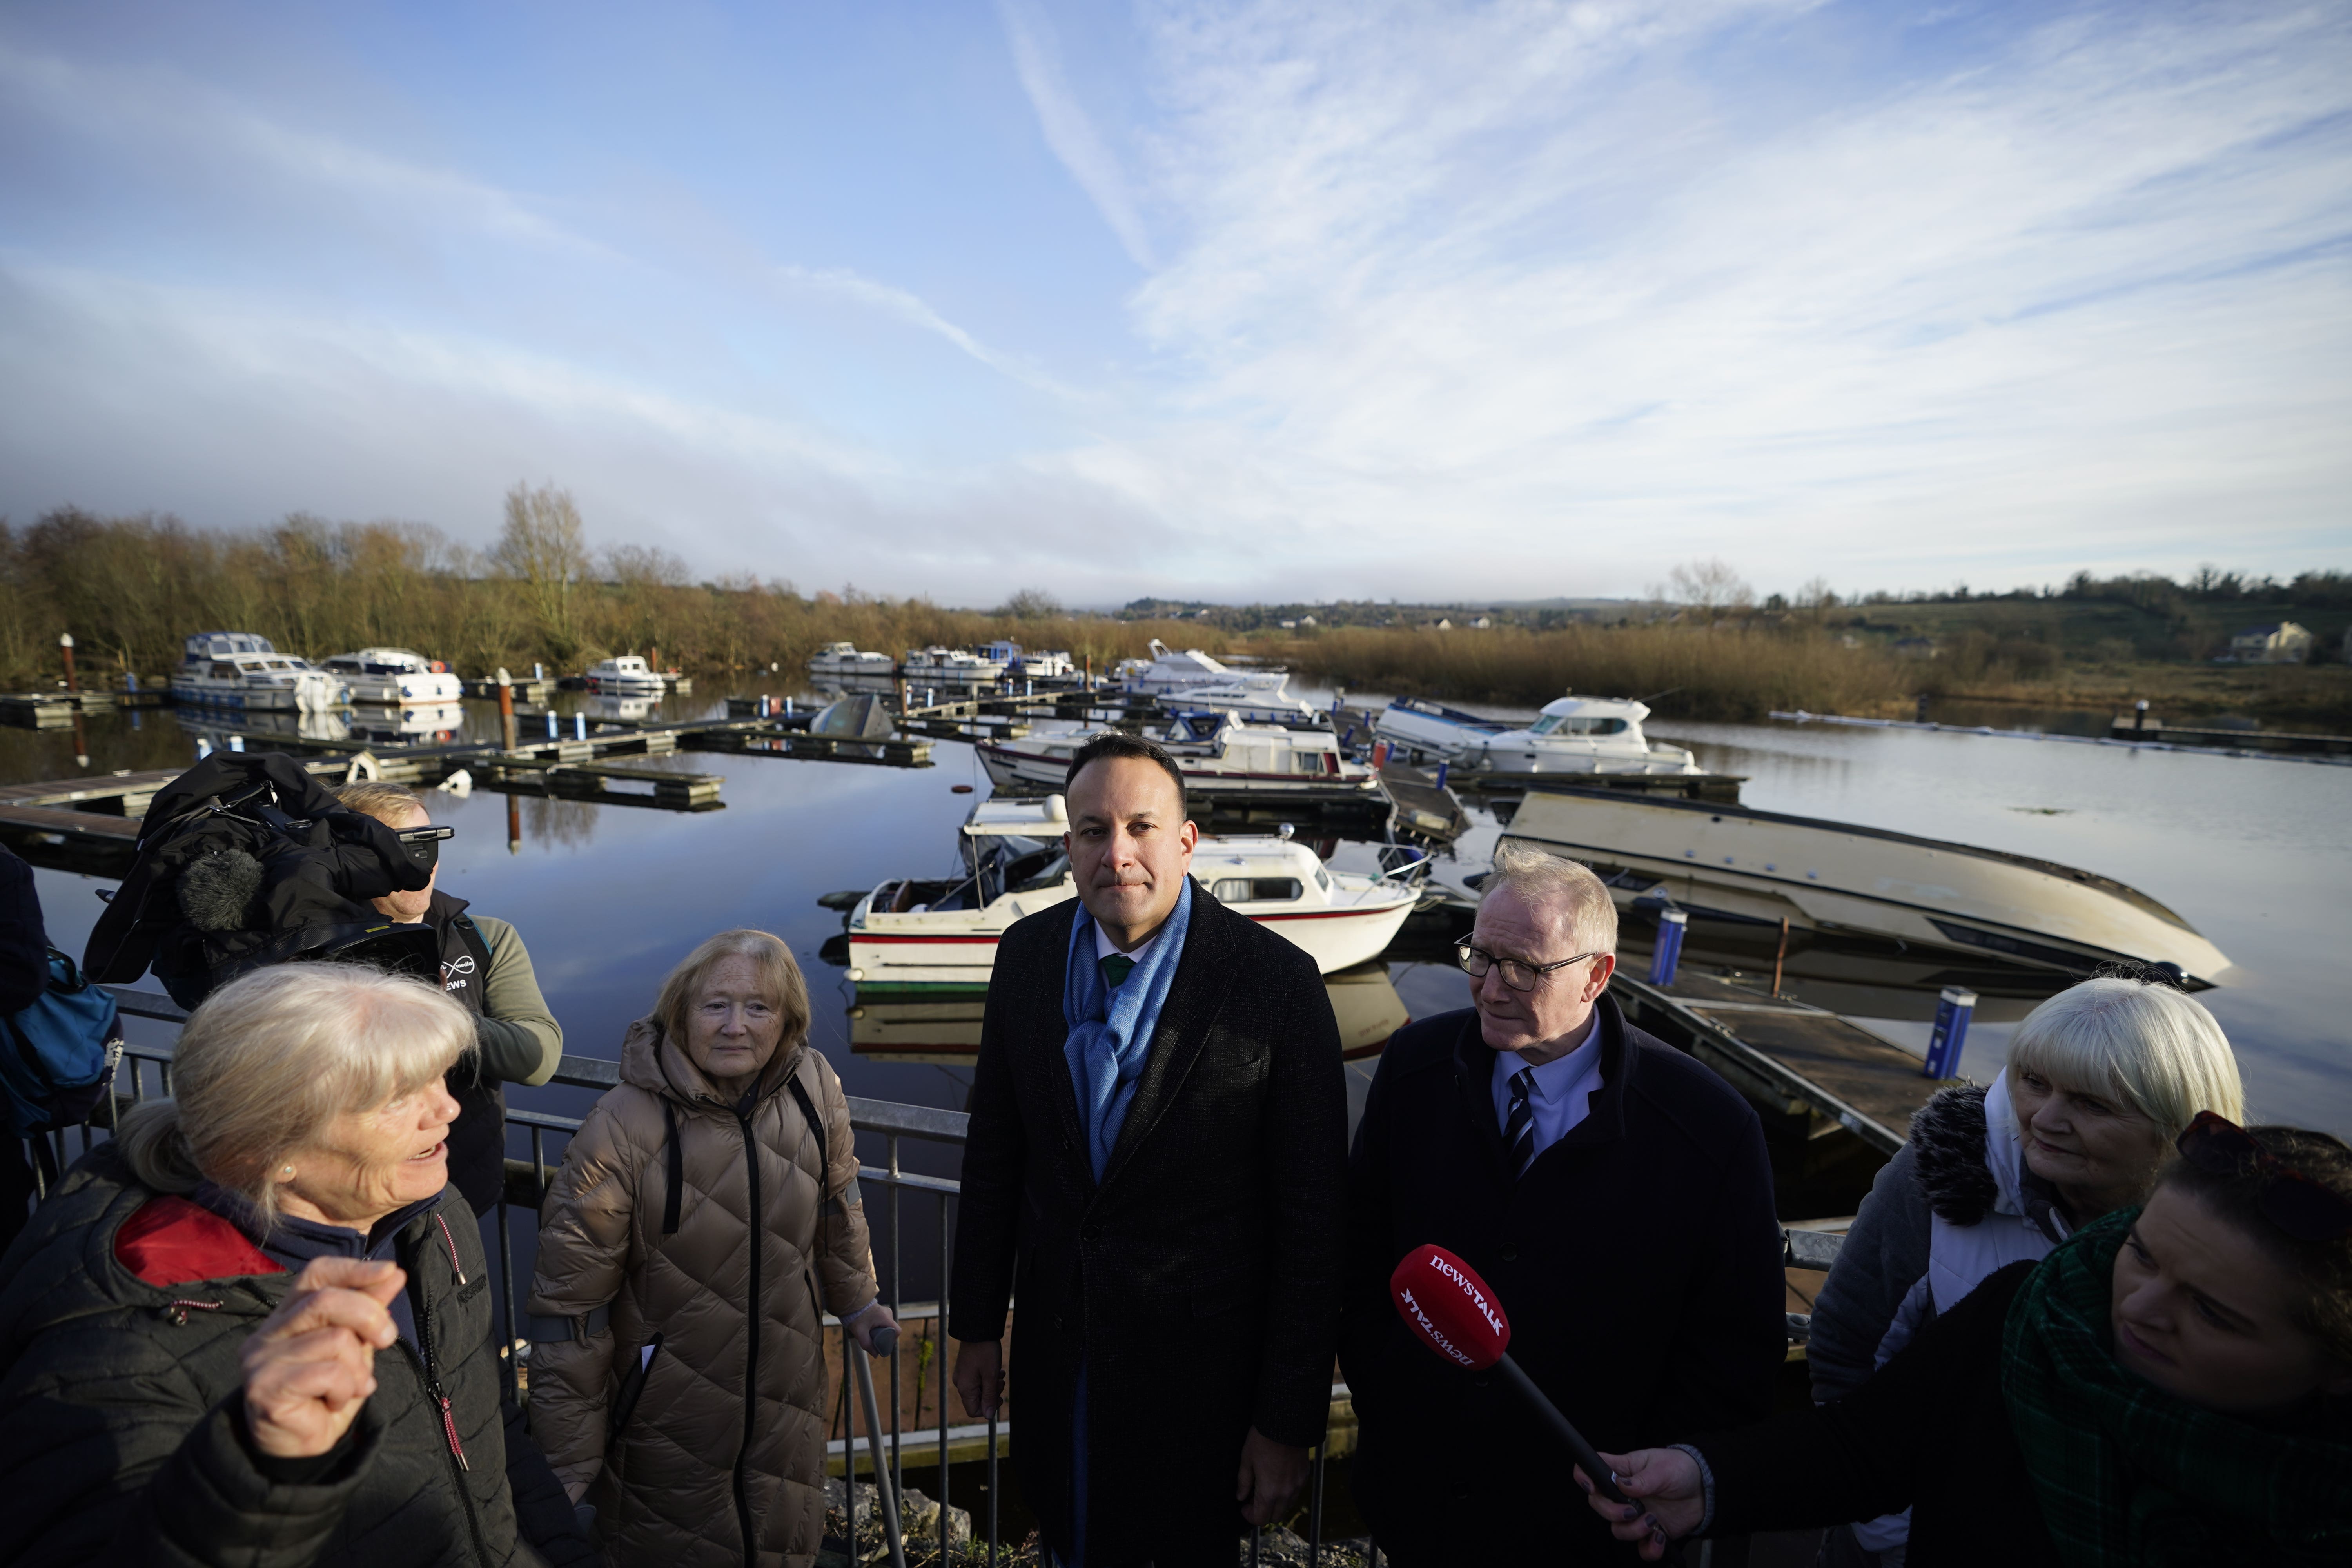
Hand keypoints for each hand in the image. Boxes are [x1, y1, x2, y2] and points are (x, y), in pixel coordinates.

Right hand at [240, 1257, 404, 1459]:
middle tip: (388, 1338)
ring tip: (353, 1386)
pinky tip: (335, 1402)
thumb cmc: (327, 1392)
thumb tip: (393, 1274)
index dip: (353, 1269)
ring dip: (358, 1367)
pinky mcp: (264, 1386)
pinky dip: (345, 1388)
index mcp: (288, 1313)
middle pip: (326, 1300)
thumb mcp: (355, 1346)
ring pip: (334, 1339)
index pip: (316, 1273)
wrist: (297, 1447)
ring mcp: (262, 1358)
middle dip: (369, 1316)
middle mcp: (269, 1331)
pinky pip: (328, 1373)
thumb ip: (368, 1311)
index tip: (390, 1272)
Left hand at [846, 1301, 899, 1355]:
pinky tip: (870, 1328)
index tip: (884, 1344)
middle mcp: (887, 1313)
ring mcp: (884, 1310)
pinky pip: (883, 1321)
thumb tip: (876, 1355)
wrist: (850, 1303)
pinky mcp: (880, 1310)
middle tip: (875, 1341)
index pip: (897, 1331)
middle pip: (892, 1329)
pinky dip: (879, 1326)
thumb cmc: (856, 1317)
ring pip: (887, 1325)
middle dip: (885, 1337)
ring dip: (881, 1331)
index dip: (893, 1340)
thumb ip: (867, 1345)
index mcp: (886, 1318)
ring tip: (870, 1333)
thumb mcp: (860, 1333)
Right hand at [952, 1337, 1004, 1419]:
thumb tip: (989, 1416)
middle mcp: (960, 1384)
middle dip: (992, 1394)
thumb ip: (989, 1397)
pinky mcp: (966, 1369)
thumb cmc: (985, 1351)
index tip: (998, 1396)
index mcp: (964, 1388)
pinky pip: (977, 1380)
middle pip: (977, 1401)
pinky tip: (995, 1369)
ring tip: (999, 1374)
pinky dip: (988, 1378)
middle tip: (1000, 1381)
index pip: (974, 1411)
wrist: (978, 1329)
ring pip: (979, 1390)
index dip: (988, 1407)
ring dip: (992, 1385)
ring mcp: (962, 1376)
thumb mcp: (991, 1376)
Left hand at [1234, 1427, 1307, 1526]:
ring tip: (1266, 1487)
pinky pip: (1296, 1492)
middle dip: (1263, 1512)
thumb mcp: (1247, 1459)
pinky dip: (1287, 1492)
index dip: (1249, 1516)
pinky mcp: (1304, 1475)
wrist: (1286, 1421)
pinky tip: (1279, 1477)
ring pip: (1287, 1505)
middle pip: (1275, 1517)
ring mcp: (1298, 1484)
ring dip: (1276, 1503)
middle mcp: (1286, 1493)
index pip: (1260, 1519)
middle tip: (1253, 1497)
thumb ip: (1243, 1482)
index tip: (1244, 1506)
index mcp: (1269, 1492)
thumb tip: (1240, 1497)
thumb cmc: (1262, 1439)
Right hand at [1577, 1449, 1703, 1561]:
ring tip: (1653, 1521)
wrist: (1704, 1491)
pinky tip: (1660, 1537)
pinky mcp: (1650, 1532)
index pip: (1592, 1469)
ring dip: (1632, 1531)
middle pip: (1599, 1505)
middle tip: (1631, 1511)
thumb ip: (1643, 1479)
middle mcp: (1623, 1494)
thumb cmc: (1680, 1469)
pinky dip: (1649, 1549)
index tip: (1591, 1487)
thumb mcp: (1664, 1468)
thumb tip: (1622, 1485)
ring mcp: (1635, 1514)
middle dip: (1610, 1512)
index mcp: (1623, 1471)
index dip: (1584, 1477)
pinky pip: (1641, 1548)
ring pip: (1617, 1530)